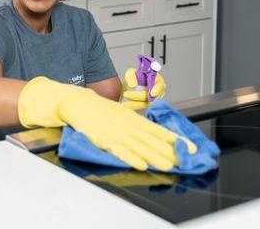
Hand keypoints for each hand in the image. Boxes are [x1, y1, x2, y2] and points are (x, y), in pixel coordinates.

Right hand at [18, 77, 196, 170]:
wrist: (79, 103)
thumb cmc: (100, 110)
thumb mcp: (122, 113)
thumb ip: (137, 124)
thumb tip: (155, 134)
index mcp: (134, 119)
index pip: (159, 130)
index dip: (175, 140)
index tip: (191, 149)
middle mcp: (128, 126)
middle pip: (152, 140)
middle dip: (169, 152)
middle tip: (184, 161)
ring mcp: (117, 132)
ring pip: (139, 146)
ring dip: (154, 156)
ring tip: (167, 165)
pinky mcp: (104, 140)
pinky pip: (120, 151)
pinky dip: (130, 158)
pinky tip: (140, 165)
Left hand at [121, 68, 165, 109]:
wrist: (130, 85)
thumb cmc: (133, 77)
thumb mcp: (130, 73)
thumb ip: (131, 77)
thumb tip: (133, 85)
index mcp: (157, 79)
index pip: (160, 85)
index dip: (157, 90)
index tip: (151, 94)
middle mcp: (158, 90)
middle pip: (152, 96)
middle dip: (138, 96)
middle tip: (125, 94)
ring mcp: (155, 98)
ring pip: (146, 103)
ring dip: (134, 103)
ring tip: (124, 101)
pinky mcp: (149, 104)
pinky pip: (142, 107)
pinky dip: (134, 106)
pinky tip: (126, 105)